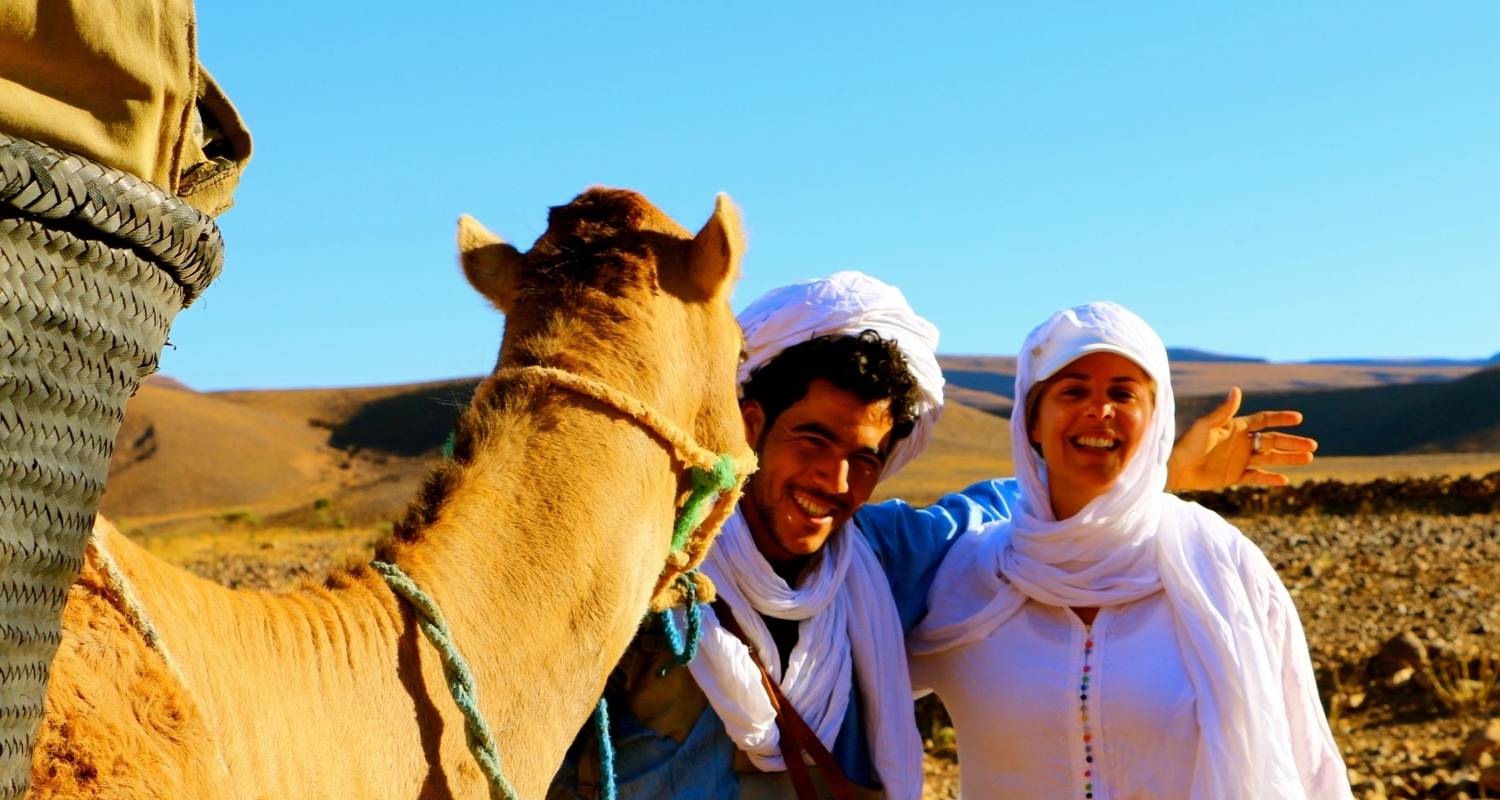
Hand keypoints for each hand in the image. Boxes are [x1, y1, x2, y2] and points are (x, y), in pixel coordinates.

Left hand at [1166, 387, 1316, 491]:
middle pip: (1273, 440)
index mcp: (1237, 427)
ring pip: (1270, 458)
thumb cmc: (1189, 443)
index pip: (1264, 420)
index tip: (1298, 418)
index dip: (1280, 418)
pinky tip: (1285, 480)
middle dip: (1293, 442)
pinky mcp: (1236, 476)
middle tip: (1313, 445)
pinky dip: (1270, 478)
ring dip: (1289, 458)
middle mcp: (1242, 442)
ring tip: (1309, 458)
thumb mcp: (1206, 426)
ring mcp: (1240, 459)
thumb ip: (1223, 411)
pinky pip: (1257, 476)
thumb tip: (1237, 389)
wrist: (1177, 468)